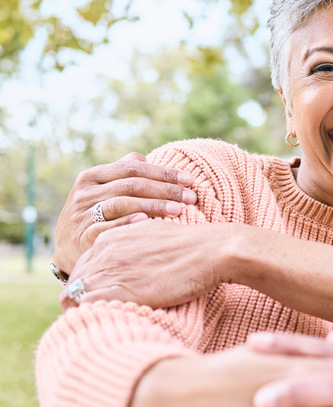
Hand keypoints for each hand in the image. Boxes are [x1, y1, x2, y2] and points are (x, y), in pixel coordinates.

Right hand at [53, 152, 196, 271]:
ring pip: (120, 204)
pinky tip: (147, 221)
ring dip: (153, 205)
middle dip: (165, 190)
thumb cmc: (96, 215)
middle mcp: (85, 193)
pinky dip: (127, 223)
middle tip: (191, 197)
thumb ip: (125, 174)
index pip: (133, 168)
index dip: (163, 172)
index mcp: (93, 176)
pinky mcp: (82, 237)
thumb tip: (150, 158)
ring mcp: (81, 215)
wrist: (67, 248)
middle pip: (130, 185)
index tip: (190, 180)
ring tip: (178, 210)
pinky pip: (107, 228)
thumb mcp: (104, 191)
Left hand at [60, 219, 224, 309]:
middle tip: (96, 315)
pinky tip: (107, 322)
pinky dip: (93, 316)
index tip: (100, 296)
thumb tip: (130, 259)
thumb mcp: (152, 234)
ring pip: (75, 296)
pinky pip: (89, 307)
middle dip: (80, 298)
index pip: (83, 266)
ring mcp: (111, 271)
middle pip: (75, 282)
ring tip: (100, 322)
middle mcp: (104, 252)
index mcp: (109, 238)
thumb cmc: (190, 246)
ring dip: (83, 310)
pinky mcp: (121, 291)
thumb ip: (133, 244)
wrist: (210, 251)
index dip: (89, 283)